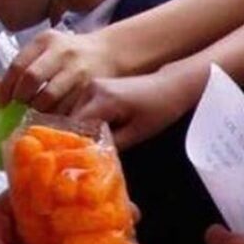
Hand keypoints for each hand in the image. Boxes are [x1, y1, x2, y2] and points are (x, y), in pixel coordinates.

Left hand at [0, 30, 117, 111]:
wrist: (108, 52)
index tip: (1, 102)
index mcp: (45, 41)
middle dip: (21, 98)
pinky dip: (55, 116)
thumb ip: (22, 66)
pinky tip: (52, 117)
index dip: (6, 87)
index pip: (18, 65)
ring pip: (49, 97)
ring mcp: (77, 69)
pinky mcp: (89, 87)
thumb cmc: (69, 53)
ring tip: (34, 113)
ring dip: (37, 110)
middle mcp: (61, 52)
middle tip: (19, 108)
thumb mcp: (45, 51)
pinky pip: (66, 108)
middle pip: (31, 79)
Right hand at [74, 71, 191, 149]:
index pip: (75, 126)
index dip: (76, 144)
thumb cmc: (159, 110)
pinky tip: (99, 132)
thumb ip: (110, 145)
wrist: (171, 86)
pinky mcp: (95, 85)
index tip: (79, 159)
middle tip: (86, 154)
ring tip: (94, 144)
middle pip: (72, 119)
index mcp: (102, 99)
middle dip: (78, 137)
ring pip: (75, 114)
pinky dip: (87, 120)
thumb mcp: (136, 134)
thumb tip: (90, 155)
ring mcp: (92, 84)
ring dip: (82, 129)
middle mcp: (92, 88)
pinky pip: (83, 107)